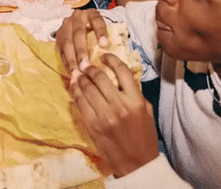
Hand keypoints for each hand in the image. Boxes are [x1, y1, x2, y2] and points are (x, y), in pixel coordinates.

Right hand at [55, 9, 108, 81]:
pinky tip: (71, 72)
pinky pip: (61, 50)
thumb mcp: (107, 30)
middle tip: (86, 66)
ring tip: (77, 73)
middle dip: (82, 51)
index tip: (104, 45)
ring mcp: (66, 26)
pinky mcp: (59, 37)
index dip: (100, 32)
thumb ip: (112, 39)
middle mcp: (77, 17)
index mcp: (92, 14)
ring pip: (67, 43)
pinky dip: (66, 62)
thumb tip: (118, 57)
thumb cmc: (99, 33)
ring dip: (71, 59)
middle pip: (79, 33)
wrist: (83, 24)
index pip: (97, 21)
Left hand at [70, 54, 158, 176]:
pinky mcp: (92, 124)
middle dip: (91, 68)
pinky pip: (80, 102)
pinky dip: (75, 92)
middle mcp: (119, 105)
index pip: (121, 71)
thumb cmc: (144, 137)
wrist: (136, 164)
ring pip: (87, 88)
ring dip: (80, 78)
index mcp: (135, 101)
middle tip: (86, 65)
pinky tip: (74, 86)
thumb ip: (135, 93)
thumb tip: (121, 77)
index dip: (111, 59)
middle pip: (100, 78)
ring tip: (78, 73)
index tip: (104, 56)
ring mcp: (104, 115)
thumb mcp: (146, 111)